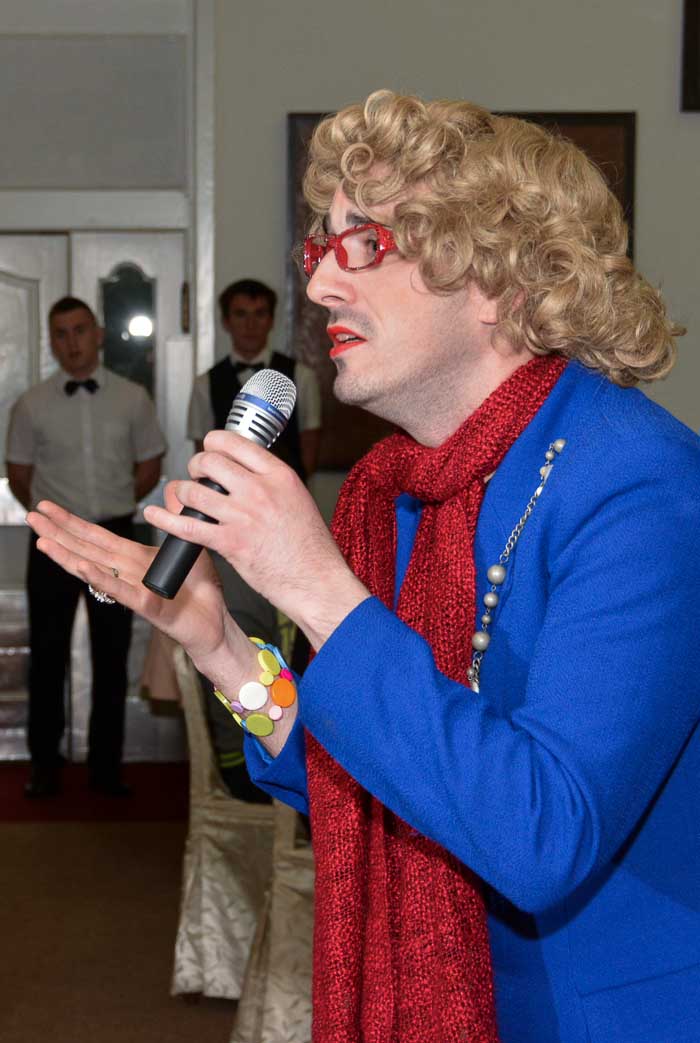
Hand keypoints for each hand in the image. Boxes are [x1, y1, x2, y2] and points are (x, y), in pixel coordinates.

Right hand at [26, 490, 256, 686]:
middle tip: (32, 517)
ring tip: (43, 542)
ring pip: (95, 570)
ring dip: (67, 556)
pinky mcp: (147, 606)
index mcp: (134, 558)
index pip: (97, 537)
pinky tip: (81, 567)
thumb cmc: (200, 589)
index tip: (49, 508)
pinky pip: (120, 590)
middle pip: (87, 549)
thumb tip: (172, 490)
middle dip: (59, 533)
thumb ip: (177, 517)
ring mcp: (134, 589)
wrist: (216, 622)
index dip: (72, 523)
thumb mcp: (188, 545)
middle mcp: (128, 572)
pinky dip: (100, 578)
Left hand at [143, 430, 369, 648]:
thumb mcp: (298, 501)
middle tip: (196, 476)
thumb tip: (248, 474)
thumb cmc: (311, 549)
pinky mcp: (230, 543)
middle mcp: (260, 491)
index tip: (210, 450)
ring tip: (183, 498)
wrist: (317, 581)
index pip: (235, 443)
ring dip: (182, 492)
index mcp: (280, 476)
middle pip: (210, 462)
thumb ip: (272, 484)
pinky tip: (154, 515)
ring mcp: (243, 516)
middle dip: (196, 466)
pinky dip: (164, 519)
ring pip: (194, 491)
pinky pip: (186, 525)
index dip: (214, 443)